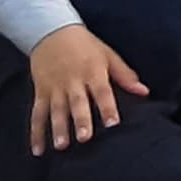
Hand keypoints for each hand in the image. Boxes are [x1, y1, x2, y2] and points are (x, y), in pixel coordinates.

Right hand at [26, 26, 147, 152]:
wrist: (52, 31)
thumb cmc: (85, 45)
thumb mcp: (108, 55)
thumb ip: (125, 75)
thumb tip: (144, 92)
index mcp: (93, 72)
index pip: (102, 92)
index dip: (108, 107)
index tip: (113, 124)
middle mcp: (73, 81)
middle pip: (77, 103)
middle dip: (80, 120)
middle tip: (84, 138)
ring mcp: (55, 87)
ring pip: (56, 110)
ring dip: (58, 128)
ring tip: (61, 146)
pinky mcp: (40, 91)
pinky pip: (37, 114)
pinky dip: (36, 133)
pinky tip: (38, 150)